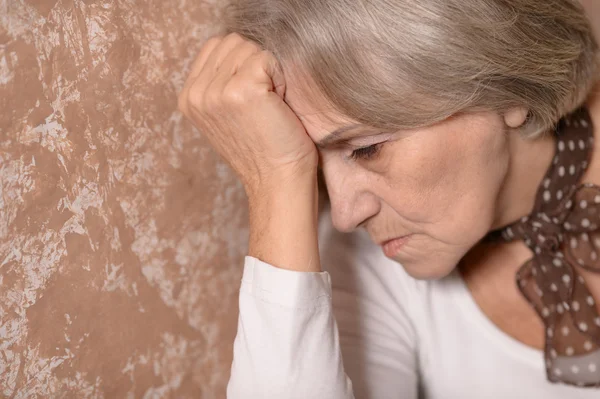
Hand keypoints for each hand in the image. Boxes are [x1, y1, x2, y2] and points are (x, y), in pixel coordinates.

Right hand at [178, 33, 317, 193]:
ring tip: (270, 106)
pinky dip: (280, 79)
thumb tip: (236, 51)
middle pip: (233, 42)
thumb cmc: (264, 151)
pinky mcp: (239, 90)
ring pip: (249, 48)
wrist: (278, 181)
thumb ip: (220, 84)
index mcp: (188, 98)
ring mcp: (214, 91)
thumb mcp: (228, 117)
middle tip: (265, 104)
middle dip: (256, 66)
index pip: (217, 46)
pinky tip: (278, 106)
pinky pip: (267, 58)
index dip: (244, 64)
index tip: (253, 99)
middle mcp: (196, 94)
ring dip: (269, 73)